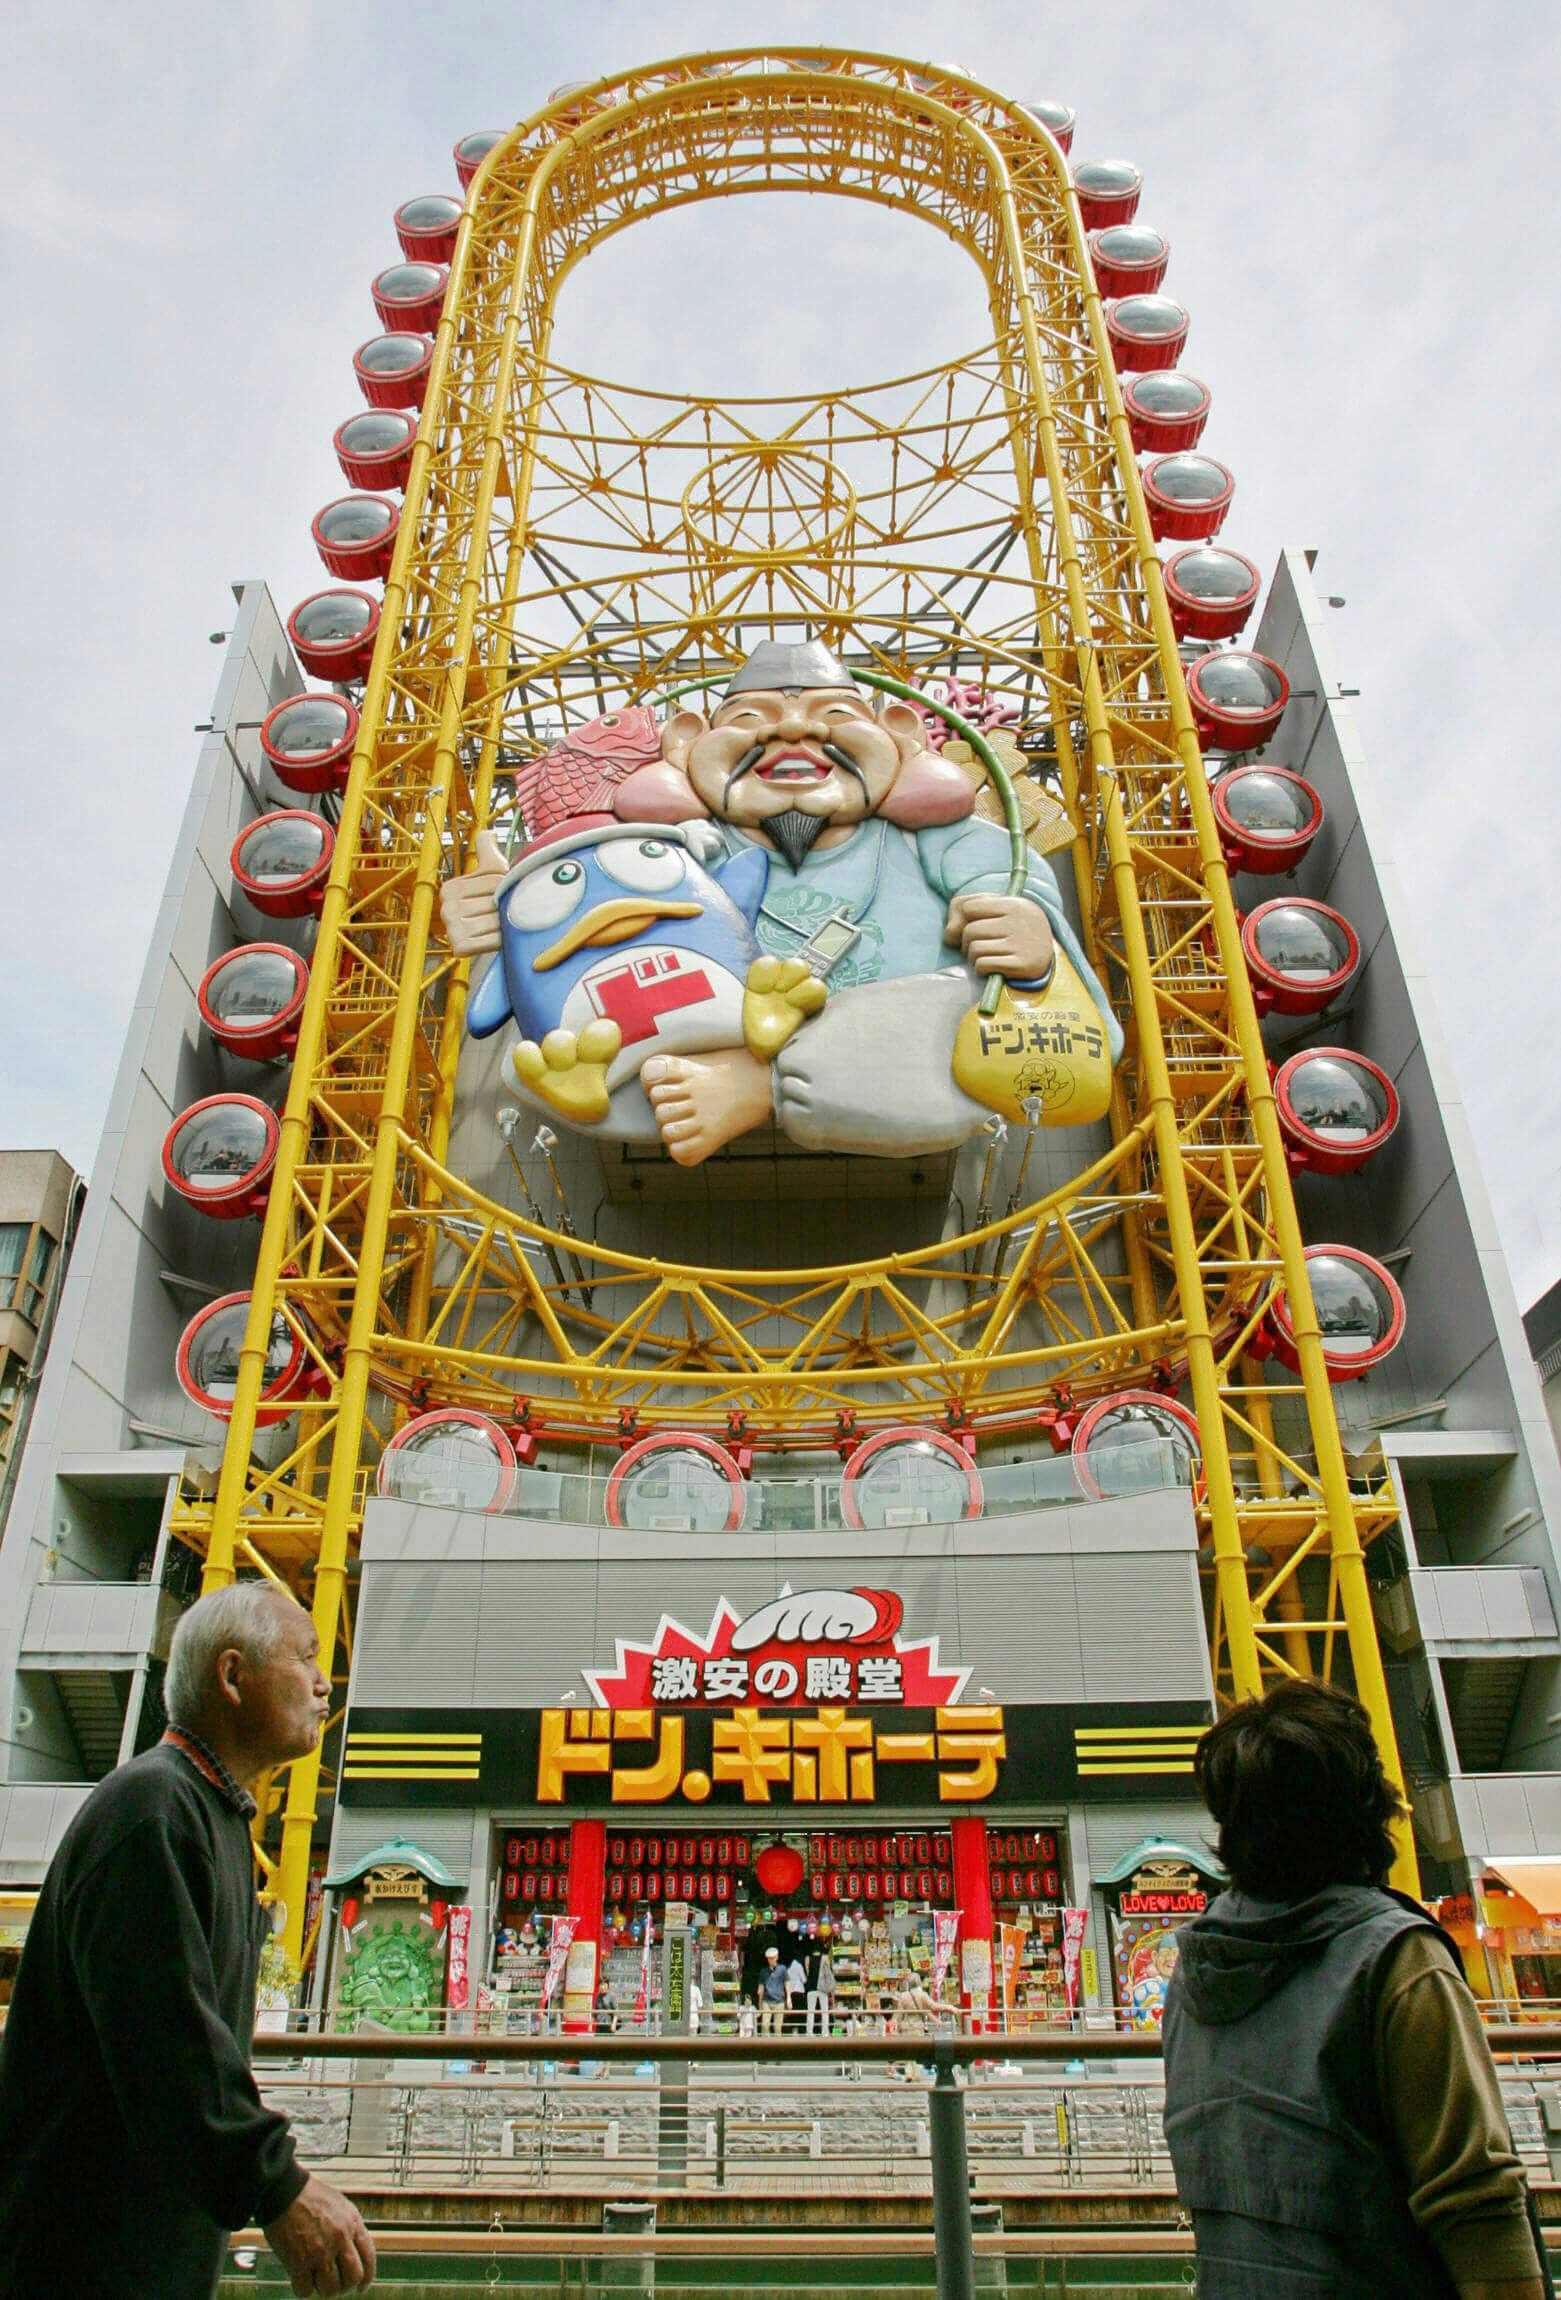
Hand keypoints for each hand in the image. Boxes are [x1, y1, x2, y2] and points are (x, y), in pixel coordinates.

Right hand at [264, 2175, 376, 2294]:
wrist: (284, 2191)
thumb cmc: (310, 2197)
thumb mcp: (340, 2206)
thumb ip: (350, 2229)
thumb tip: (354, 2254)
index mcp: (352, 2223)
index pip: (369, 2258)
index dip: (367, 2278)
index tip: (361, 2287)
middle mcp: (339, 2239)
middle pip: (353, 2278)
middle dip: (346, 2286)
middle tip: (336, 2285)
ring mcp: (319, 2252)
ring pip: (330, 2289)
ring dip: (324, 2290)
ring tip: (317, 2281)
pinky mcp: (298, 2262)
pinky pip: (305, 2291)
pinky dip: (304, 2290)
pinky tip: (301, 2280)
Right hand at [438, 828, 507, 956]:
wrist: (500, 932)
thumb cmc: (498, 900)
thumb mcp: (493, 872)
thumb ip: (488, 850)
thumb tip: (487, 832)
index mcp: (450, 888)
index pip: (492, 882)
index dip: (506, 888)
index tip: (501, 895)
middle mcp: (445, 908)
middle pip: (493, 902)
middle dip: (507, 907)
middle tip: (506, 913)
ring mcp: (451, 929)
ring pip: (494, 921)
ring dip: (507, 925)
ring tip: (505, 925)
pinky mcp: (459, 947)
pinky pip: (489, 941)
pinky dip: (500, 941)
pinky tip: (501, 939)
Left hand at [944, 892, 1054, 980]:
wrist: (1047, 958)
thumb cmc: (1014, 931)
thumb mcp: (997, 911)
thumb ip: (964, 910)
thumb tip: (949, 933)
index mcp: (1013, 903)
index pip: (967, 907)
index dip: (963, 920)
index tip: (973, 927)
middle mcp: (1019, 921)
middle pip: (969, 931)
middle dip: (967, 943)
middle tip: (980, 947)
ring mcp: (1022, 943)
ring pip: (974, 949)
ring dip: (973, 958)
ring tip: (986, 957)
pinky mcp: (1022, 964)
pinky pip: (983, 965)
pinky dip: (981, 969)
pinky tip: (992, 968)